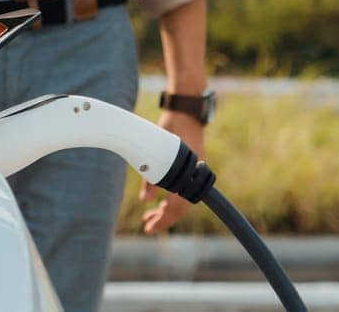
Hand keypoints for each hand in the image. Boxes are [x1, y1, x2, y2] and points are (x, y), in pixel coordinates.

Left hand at [141, 110, 204, 234]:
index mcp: (188, 173)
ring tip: (150, 215)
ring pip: (181, 201)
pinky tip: (158, 200)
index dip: (165, 220)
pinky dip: (169, 200)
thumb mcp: (156, 147)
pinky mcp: (189, 169)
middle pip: (181, 208)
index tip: (150, 228)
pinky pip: (181, 191)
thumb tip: (145, 200)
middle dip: (164, 218)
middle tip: (147, 224)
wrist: (186, 110)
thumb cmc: (172, 125)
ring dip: (166, 210)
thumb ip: (151, 175)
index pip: (179, 207)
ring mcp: (192, 173)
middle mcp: (193, 176)